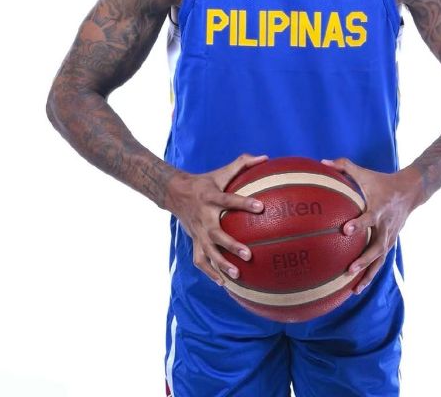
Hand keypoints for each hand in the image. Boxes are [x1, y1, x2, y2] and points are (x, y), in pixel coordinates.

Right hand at [164, 153, 267, 285]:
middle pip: (216, 234)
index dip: (244, 203)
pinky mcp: (194, 241)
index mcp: (211, 197)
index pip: (229, 199)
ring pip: (207, 252)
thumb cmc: (205, 182)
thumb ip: (243, 163)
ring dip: (221, 265)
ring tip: (238, 275)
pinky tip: (224, 284)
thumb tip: (266, 157)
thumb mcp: (221, 172)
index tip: (261, 207)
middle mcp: (203, 217)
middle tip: (248, 254)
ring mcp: (197, 232)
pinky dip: (210, 273)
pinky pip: (200, 260)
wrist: (174, 193)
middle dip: (231, 245)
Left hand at [322, 158, 423, 294]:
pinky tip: (356, 288)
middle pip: (377, 246)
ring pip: (379, 260)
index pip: (370, 217)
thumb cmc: (382, 182)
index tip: (346, 229)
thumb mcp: (366, 173)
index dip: (360, 224)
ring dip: (368, 275)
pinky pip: (379, 262)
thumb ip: (344, 166)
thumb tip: (322, 162)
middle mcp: (386, 226)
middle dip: (364, 259)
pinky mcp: (389, 244)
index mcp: (379, 208)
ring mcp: (389, 237)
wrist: (410, 192)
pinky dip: (370, 275)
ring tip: (353, 290)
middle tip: (349, 269)